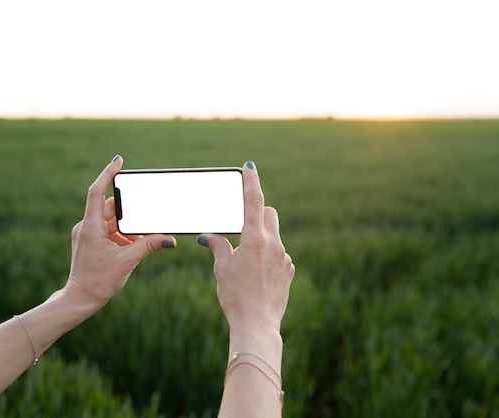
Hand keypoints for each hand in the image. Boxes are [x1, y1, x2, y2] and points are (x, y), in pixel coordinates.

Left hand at [61, 156, 175, 309]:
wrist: (79, 299)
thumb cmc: (98, 282)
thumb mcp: (127, 262)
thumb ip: (148, 246)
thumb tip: (169, 239)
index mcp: (91, 227)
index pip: (97, 192)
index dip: (108, 174)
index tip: (119, 161)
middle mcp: (86, 226)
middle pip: (111, 208)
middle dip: (131, 212)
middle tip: (146, 214)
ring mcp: (87, 233)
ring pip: (112, 220)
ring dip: (128, 227)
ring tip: (140, 240)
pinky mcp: (90, 240)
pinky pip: (108, 229)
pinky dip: (122, 234)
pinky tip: (133, 245)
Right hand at [199, 161, 294, 334]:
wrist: (257, 325)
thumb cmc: (235, 296)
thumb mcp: (222, 268)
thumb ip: (218, 246)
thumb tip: (210, 236)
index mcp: (255, 239)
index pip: (254, 201)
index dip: (251, 181)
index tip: (250, 167)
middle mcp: (274, 244)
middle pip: (269, 214)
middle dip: (257, 215)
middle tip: (241, 229)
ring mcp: (284, 258)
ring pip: (274, 236)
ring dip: (261, 239)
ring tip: (246, 262)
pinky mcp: (289, 270)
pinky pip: (279, 254)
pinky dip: (268, 256)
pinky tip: (257, 275)